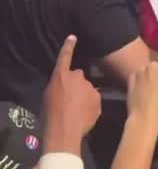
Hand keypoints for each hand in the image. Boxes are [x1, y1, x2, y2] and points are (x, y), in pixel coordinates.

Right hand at [43, 36, 100, 154]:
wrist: (64, 131)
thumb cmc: (50, 114)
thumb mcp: (48, 96)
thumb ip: (58, 85)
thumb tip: (63, 85)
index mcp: (62, 75)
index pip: (65, 56)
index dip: (69, 46)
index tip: (73, 37)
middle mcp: (78, 76)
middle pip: (79, 78)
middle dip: (76, 85)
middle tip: (71, 100)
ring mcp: (90, 87)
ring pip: (87, 89)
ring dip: (84, 96)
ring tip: (77, 111)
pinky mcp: (98, 98)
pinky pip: (94, 101)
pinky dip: (90, 106)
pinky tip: (84, 116)